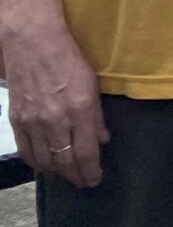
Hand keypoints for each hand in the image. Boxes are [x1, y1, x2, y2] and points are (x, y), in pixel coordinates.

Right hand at [2, 18, 108, 187]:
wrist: (34, 44)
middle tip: (83, 182)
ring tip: (66, 175)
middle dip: (75, 176)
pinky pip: (25, 150)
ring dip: (57, 172)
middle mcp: (55, 120)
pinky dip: (36, 162)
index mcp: (79, 110)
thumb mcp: (93, 85)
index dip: (90, 171)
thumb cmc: (69, 60)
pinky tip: (44, 164)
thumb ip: (97, 116)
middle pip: (64, 161)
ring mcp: (32, 122)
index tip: (95, 180)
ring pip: (44, 160)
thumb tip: (102, 141)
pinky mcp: (16, 120)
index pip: (85, 153)